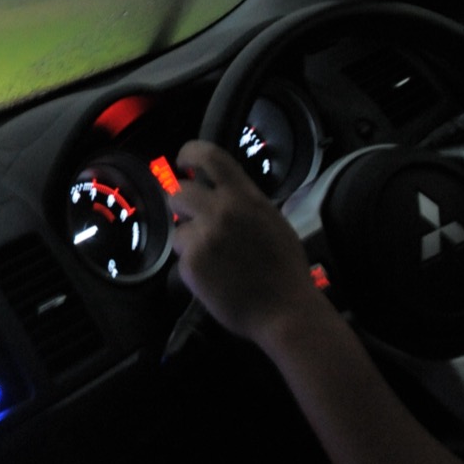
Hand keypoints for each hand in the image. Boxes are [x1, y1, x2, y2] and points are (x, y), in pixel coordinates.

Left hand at [170, 140, 326, 343]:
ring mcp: (204, 237)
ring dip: (189, 241)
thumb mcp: (272, 222)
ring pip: (178, 229)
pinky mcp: (192, 263)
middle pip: (179, 193)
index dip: (191, 153)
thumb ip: (246, 205)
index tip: (184, 160)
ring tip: (214, 259)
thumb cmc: (285, 271)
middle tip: (194, 222)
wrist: (285, 311)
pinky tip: (215, 278)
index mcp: (246, 198)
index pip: (210, 157)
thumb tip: (224, 195)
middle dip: (183, 207)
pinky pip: (182, 258)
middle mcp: (221, 211)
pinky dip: (194, 268)